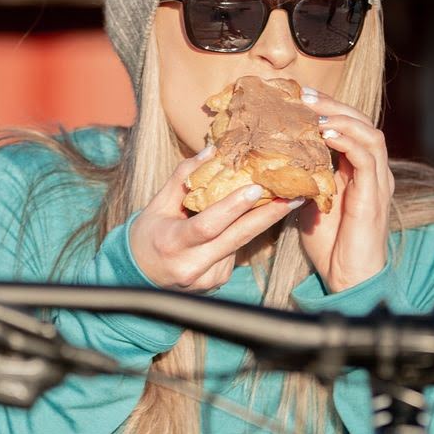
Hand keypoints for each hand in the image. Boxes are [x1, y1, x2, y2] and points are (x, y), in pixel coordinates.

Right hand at [129, 147, 304, 290]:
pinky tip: (232, 227)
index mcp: (172, 243)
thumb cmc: (147, 236)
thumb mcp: (157, 205)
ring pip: (239, 243)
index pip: (208, 225)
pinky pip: (235, 252)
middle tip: (296, 195)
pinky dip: (237, 235)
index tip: (257, 188)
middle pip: (237, 238)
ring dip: (256, 221)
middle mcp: (192, 266)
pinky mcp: (217, 282)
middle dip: (270, 215)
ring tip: (274, 200)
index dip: (233, 207)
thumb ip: (183, 178)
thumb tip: (213, 150)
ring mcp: (207, 279)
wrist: (138, 277)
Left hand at [297, 88, 392, 292]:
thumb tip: (275, 157)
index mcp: (359, 169)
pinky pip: (367, 158)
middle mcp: (373, 170)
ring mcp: (377, 181)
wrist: (347, 276)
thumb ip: (303, 177)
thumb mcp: (309, 201)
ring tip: (313, 112)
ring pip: (369, 133)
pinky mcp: (375, 195)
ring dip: (341, 118)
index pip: (349, 125)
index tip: (298, 96)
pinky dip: (348, 141)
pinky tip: (326, 135)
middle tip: (303, 96)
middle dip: (332, 105)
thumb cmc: (329, 244)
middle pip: (361, 121)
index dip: (326, 108)